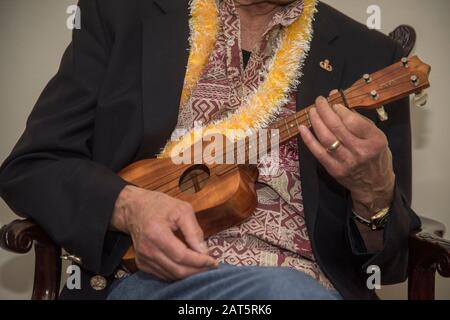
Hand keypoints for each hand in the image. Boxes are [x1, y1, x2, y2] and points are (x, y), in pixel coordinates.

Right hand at [111, 185, 217, 280]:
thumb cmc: (159, 205)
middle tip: (211, 266)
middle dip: (197, 270)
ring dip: (189, 273)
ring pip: (171, 275)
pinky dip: (178, 272)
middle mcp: (147, 249)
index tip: (213, 261)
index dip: (199, 261)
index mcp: (156, 232)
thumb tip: (205, 251)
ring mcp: (143, 258)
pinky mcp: (142, 263)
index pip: (181, 255)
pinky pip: (164, 274)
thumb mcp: (182, 209)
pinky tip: (188, 265)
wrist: (135, 209)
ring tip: (202, 265)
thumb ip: (194, 231)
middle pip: (177, 269)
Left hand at [299, 93, 394, 218]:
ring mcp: (346, 162)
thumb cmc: (376, 156)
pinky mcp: (334, 170)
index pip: (353, 121)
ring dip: (316, 122)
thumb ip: (359, 120)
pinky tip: (302, 128)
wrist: (374, 185)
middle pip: (337, 127)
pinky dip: (308, 139)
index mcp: (374, 140)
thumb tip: (337, 103)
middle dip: (325, 111)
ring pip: (326, 138)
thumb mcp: (377, 137)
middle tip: (319, 101)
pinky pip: (318, 152)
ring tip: (312, 111)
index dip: (340, 110)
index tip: (333, 103)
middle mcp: (360, 151)